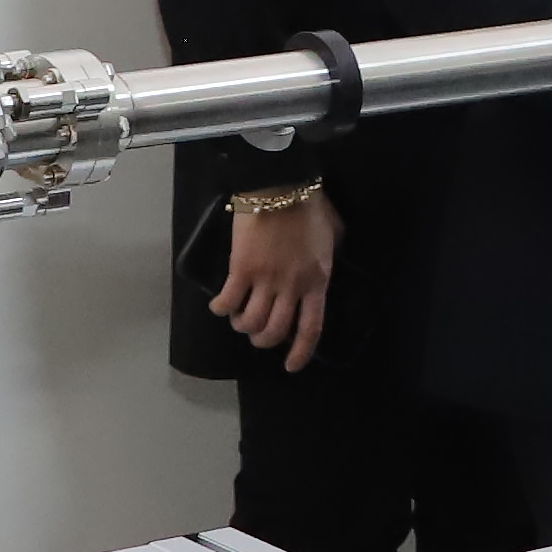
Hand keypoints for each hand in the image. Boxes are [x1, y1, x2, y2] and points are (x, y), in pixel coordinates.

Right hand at [207, 189, 339, 371]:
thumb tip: (323, 268)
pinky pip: (228, 302)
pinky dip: (220, 309)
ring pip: (250, 322)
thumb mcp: (333, 234)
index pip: (311, 330)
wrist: (279, 184)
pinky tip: (218, 306)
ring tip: (237, 318)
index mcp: (318, 282)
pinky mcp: (241, 270)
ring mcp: (266, 280)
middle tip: (256, 333)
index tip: (290, 366)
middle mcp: (292, 288)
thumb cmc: (309, 205)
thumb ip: (330, 256)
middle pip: (275, 331)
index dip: (300, 353)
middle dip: (263, 340)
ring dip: (241, 326)